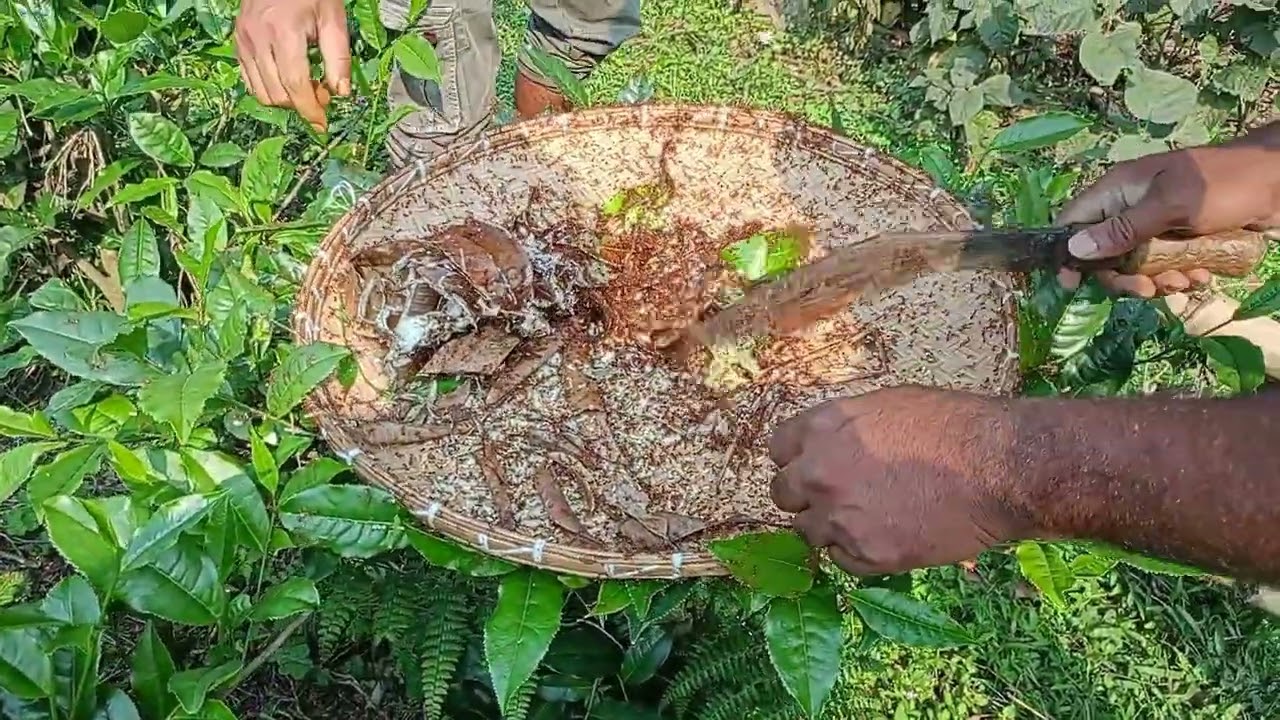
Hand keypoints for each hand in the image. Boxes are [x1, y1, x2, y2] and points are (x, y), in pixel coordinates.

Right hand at [234, 0, 351, 131]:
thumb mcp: (334, 19)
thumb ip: (338, 58)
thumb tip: (340, 93)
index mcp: (283, 33)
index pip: (295, 85)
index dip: (310, 110)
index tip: (322, 125)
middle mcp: (257, 39)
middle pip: (278, 93)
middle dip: (302, 104)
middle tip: (322, 93)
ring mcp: (243, 40)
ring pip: (261, 91)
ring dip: (285, 99)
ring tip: (307, 85)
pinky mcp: (237, 41)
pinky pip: (249, 79)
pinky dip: (269, 88)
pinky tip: (287, 79)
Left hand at [767, 386, 1030, 574]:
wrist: (999, 467)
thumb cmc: (954, 425)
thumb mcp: (887, 405)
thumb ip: (846, 428)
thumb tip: (830, 445)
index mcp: (822, 427)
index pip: (778, 450)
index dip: (797, 459)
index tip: (812, 466)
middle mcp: (819, 472)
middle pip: (782, 494)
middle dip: (805, 496)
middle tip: (837, 497)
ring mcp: (839, 516)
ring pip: (808, 532)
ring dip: (830, 527)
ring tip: (870, 518)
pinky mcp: (867, 554)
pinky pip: (842, 560)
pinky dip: (858, 553)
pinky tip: (888, 535)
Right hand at [1056, 140, 1279, 297]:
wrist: (1279, 181)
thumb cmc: (1224, 184)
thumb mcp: (1172, 204)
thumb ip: (1124, 228)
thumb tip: (1075, 249)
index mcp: (1120, 189)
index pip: (1073, 221)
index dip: (1068, 253)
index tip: (1073, 284)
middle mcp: (1132, 208)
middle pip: (1104, 253)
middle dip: (1124, 277)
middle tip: (1148, 289)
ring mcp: (1156, 225)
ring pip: (1136, 266)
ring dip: (1157, 281)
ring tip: (1186, 280)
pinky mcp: (1180, 239)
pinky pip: (1165, 267)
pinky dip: (1180, 277)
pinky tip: (1201, 276)